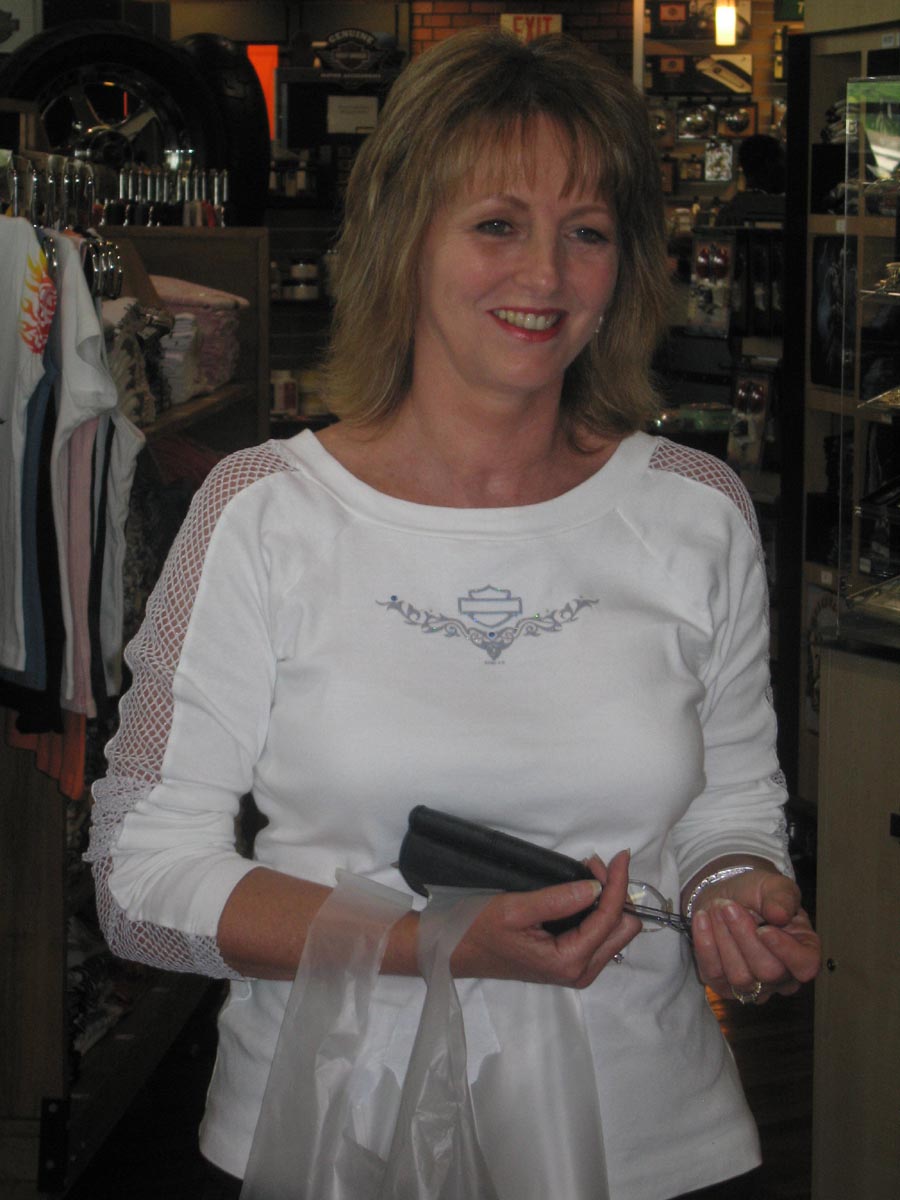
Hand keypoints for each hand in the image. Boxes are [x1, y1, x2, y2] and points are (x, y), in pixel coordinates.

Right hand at [450, 849, 640, 988]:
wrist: (456, 951)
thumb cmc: (479, 930)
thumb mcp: (515, 909)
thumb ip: (558, 899)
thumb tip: (596, 887)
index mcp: (568, 961)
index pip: (609, 918)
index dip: (618, 884)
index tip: (620, 856)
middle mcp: (580, 972)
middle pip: (623, 929)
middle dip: (615, 893)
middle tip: (593, 866)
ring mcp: (577, 970)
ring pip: (616, 932)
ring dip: (608, 901)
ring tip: (587, 873)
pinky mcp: (571, 963)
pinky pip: (601, 935)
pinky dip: (599, 911)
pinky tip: (583, 890)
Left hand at [690, 867, 820, 1003]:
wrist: (724, 898)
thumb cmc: (756, 894)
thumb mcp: (774, 886)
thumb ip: (782, 897)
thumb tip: (780, 915)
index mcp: (803, 950)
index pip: (805, 966)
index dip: (786, 951)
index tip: (764, 929)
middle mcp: (782, 976)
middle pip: (768, 972)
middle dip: (744, 936)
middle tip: (728, 906)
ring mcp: (752, 986)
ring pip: (740, 977)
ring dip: (723, 937)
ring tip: (716, 907)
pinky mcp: (723, 984)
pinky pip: (713, 974)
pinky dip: (705, 944)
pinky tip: (702, 919)